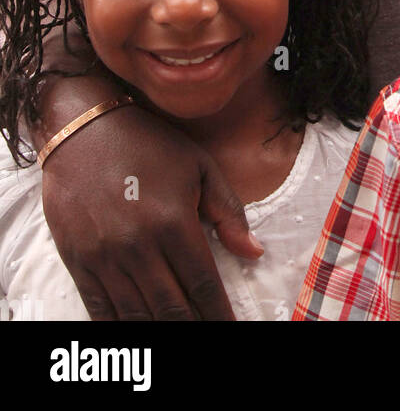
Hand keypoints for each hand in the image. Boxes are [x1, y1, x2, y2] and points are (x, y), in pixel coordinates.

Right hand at [41, 103, 261, 319]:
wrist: (83, 128)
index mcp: (175, 222)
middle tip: (207, 336)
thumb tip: (255, 252)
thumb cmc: (148, 144)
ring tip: (179, 336)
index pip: (202, 285)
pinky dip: (120, 328)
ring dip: (159, 333)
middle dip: (193, 328)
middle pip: (172, 309)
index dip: (218, 314)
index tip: (229, 328)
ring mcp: (105, 257)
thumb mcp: (198, 166)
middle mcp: (140, 246)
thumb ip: (228, 212)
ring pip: (137, 316)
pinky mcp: (78, 261)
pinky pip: (100, 310)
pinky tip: (137, 334)